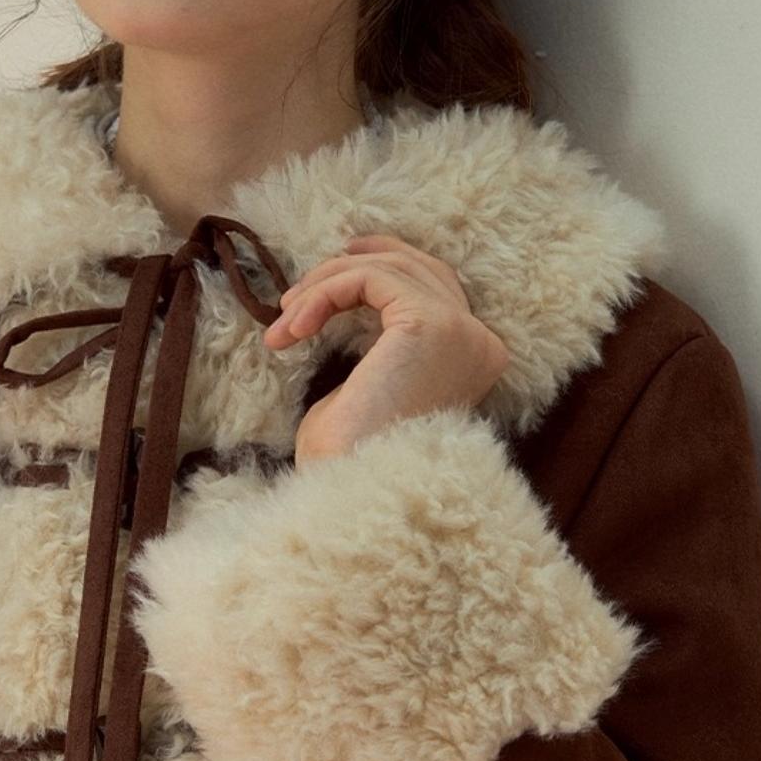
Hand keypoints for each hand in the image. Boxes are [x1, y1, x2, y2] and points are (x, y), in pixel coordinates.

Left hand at [263, 234, 510, 468]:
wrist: (356, 493)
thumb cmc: (353, 462)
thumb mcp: (365, 395)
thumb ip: (370, 352)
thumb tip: (338, 314)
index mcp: (471, 360)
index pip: (432, 287)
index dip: (378, 270)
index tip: (322, 282)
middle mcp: (476, 342)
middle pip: (416, 268)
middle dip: (350, 268)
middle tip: (295, 292)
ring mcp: (458, 330)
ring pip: (389, 269)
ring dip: (326, 285)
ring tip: (284, 321)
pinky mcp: (428, 322)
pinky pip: (370, 279)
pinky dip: (326, 293)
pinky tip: (294, 327)